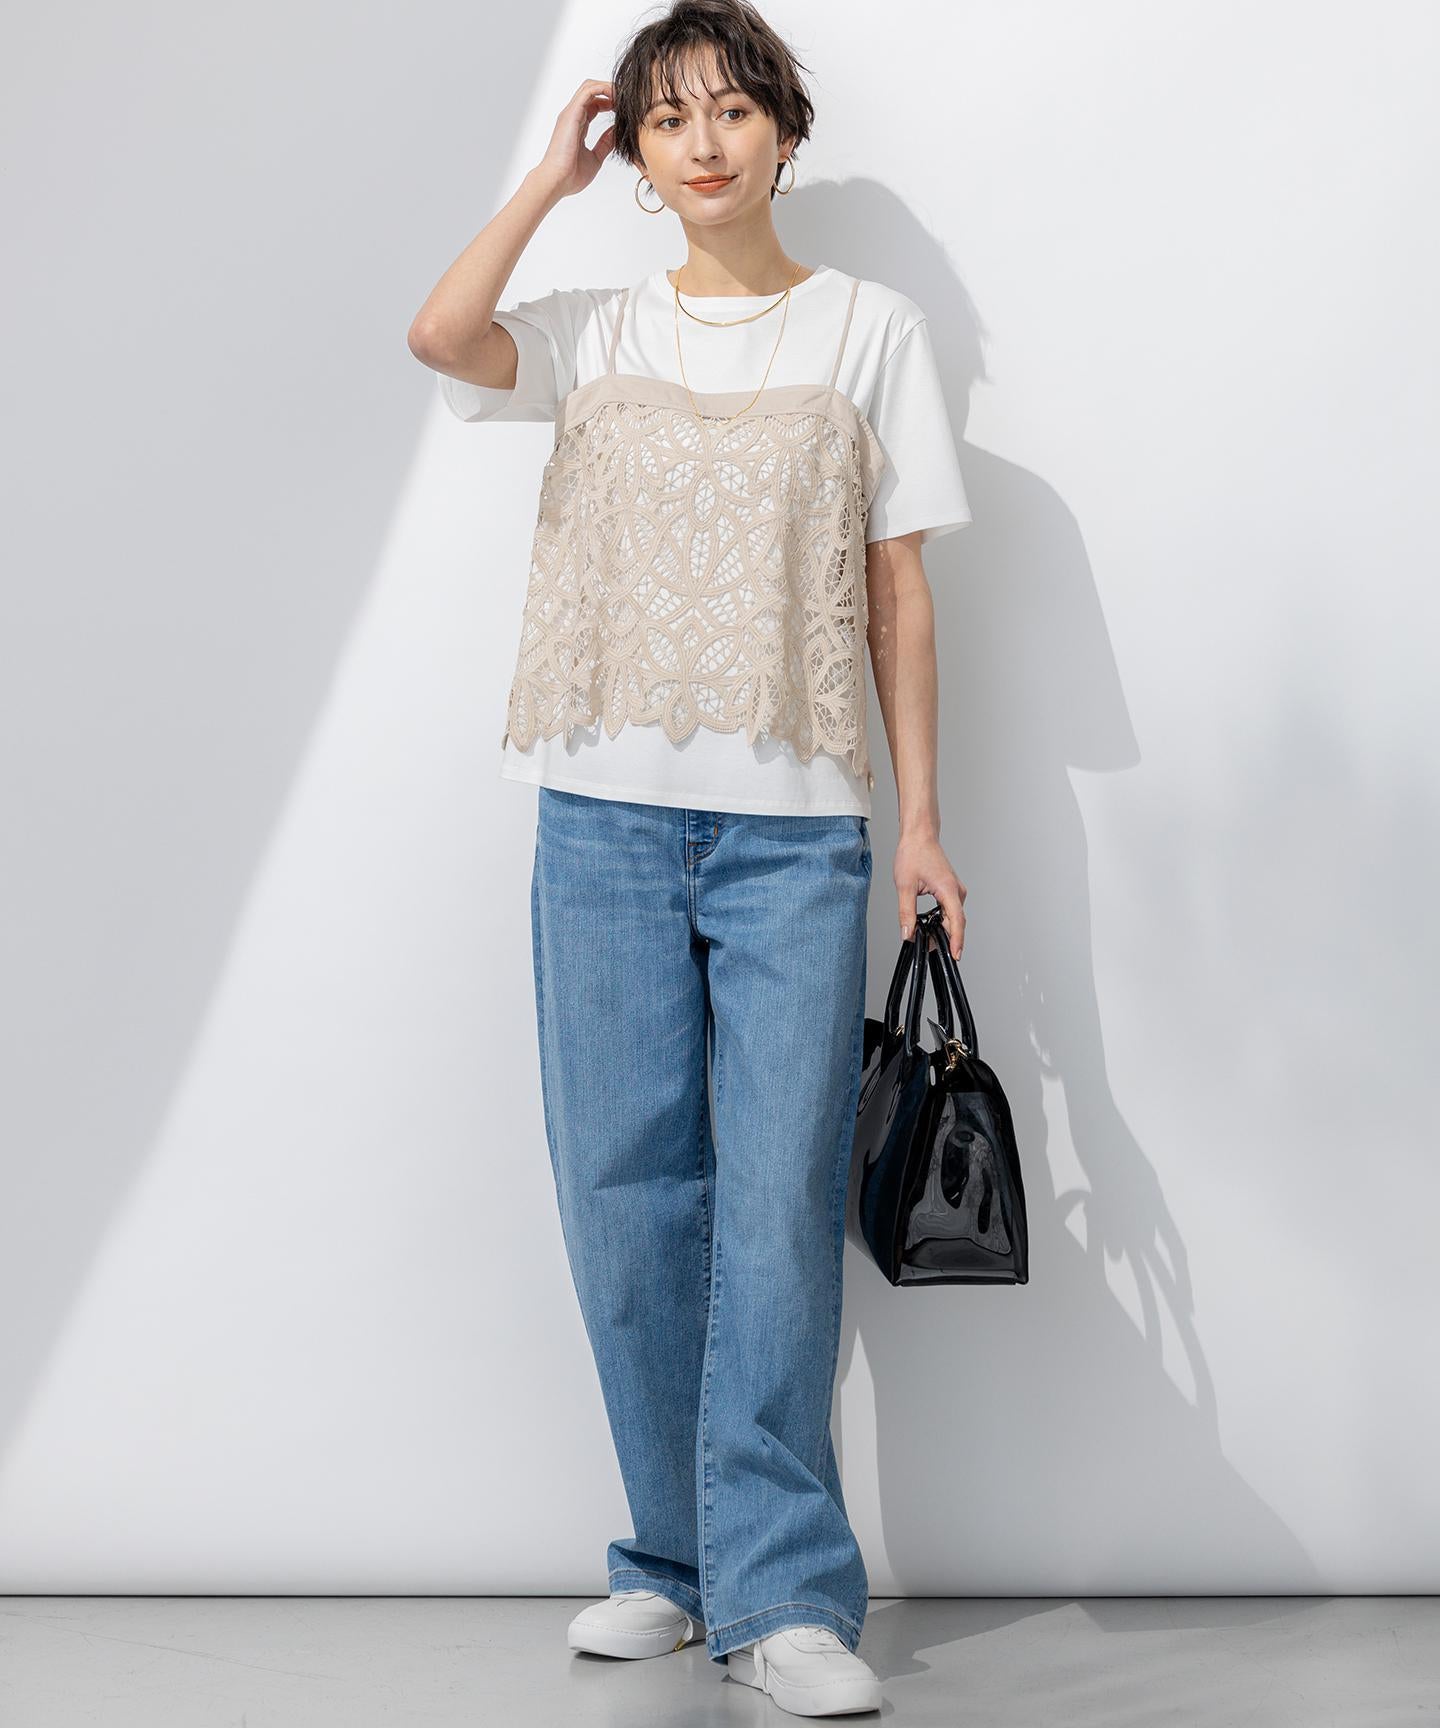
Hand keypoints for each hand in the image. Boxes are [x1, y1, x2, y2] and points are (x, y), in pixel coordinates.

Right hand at [533, 80, 615, 199]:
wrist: (557, 181)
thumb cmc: (571, 175)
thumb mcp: (596, 157)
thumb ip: (606, 143)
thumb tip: (617, 133)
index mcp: (578, 124)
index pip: (594, 104)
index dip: (610, 102)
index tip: (624, 108)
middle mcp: (573, 115)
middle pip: (592, 91)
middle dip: (610, 91)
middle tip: (626, 99)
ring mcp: (571, 113)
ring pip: (590, 87)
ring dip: (608, 87)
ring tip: (623, 95)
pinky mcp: (572, 114)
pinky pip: (588, 92)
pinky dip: (603, 89)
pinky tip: (616, 97)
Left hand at [893, 830, 966, 960]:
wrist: (919, 836)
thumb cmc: (914, 854)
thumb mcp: (905, 886)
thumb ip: (906, 912)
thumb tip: (908, 934)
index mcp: (948, 889)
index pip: (957, 921)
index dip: (957, 940)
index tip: (956, 955)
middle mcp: (956, 891)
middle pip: (956, 922)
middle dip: (946, 938)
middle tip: (929, 950)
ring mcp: (955, 890)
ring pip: (953, 917)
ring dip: (943, 929)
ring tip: (926, 939)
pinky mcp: (951, 889)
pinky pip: (950, 910)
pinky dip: (942, 920)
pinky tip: (930, 925)